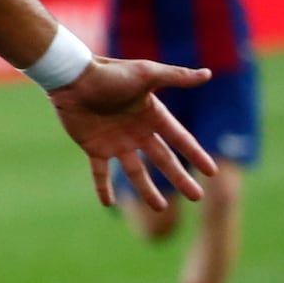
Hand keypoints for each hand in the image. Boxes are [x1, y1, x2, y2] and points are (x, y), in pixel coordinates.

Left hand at [48, 56, 217, 209]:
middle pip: (163, 160)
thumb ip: (176, 76)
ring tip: (160, 209)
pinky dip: (103, 188)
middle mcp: (136, 131)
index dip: (196, 154)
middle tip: (197, 197)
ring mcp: (115, 141)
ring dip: (146, 190)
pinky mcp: (93, 148)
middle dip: (179, 178)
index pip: (180, 138)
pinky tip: (109, 204)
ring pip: (135, 172)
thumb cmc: (108, 73)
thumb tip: (208, 73)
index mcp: (151, 115)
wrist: (71, 77)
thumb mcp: (146, 73)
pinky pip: (100, 173)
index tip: (211, 172)